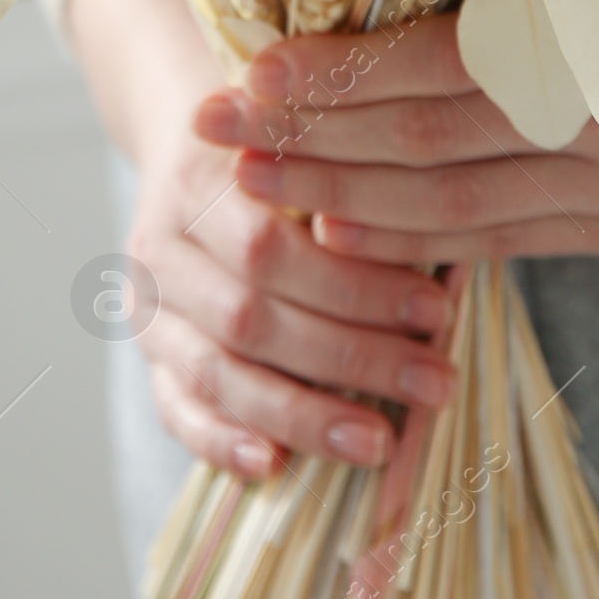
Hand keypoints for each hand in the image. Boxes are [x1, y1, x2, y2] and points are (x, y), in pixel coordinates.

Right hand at [67, 0, 458, 481]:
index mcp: (199, 177)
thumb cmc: (280, 140)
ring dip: (302, 415)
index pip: (272, 246)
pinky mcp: (146, 352)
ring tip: (380, 441)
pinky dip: (222, 440)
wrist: (193, 133)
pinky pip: (175, 407)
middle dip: (350, 357)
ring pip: (216, 372)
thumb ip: (354, 180)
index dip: (357, 286)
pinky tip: (275, 466)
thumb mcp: (309, 132)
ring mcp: (144, 304)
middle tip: (435, 382)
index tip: (440, 310)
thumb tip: (454, 245)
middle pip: (250, 316)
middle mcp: (160, 244)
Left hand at [194, 0, 598, 267]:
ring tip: (258, 189)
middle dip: (309, 147)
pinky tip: (355, 235)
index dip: (336, 78)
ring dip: (345, 204)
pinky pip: (507, 243)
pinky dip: (424, 244)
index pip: (437, 71)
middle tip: (214, 133)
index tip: (252, 70)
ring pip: (454, 213)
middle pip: (425, 151)